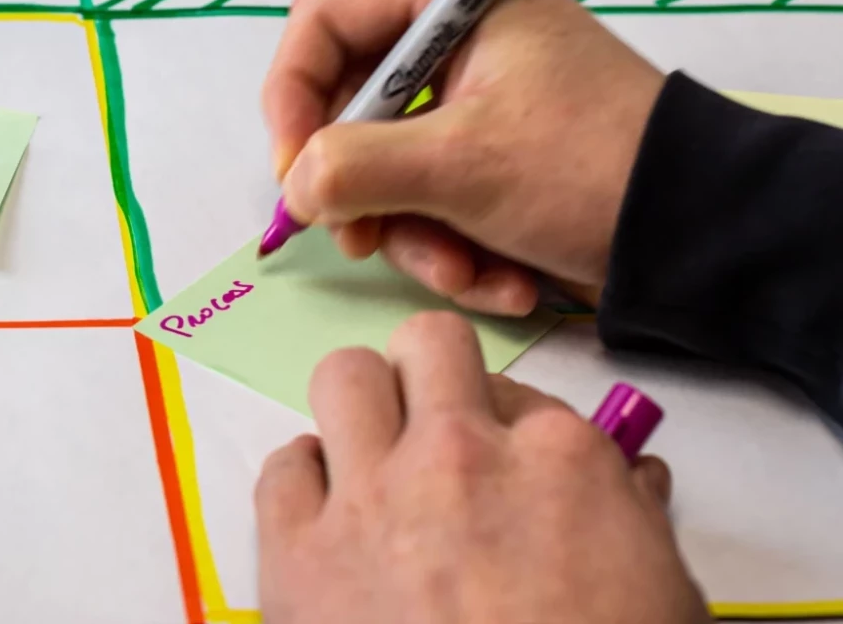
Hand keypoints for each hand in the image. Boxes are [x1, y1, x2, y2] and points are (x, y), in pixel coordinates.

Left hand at [257, 312, 707, 623]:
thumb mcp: (663, 598)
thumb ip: (635, 520)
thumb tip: (626, 479)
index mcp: (560, 461)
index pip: (527, 392)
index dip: (515, 430)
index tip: (511, 466)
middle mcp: (457, 454)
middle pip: (427, 346)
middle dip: (432, 381)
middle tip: (436, 434)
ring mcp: (370, 496)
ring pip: (342, 375)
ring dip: (359, 411)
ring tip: (372, 460)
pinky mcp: (296, 551)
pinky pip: (281, 466)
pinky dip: (301, 485)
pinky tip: (328, 524)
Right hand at [262, 0, 664, 315]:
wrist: (703, 240)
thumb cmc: (589, 169)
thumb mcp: (462, 166)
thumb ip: (355, 166)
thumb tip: (294, 187)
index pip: (325, 19)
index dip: (293, 93)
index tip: (293, 169)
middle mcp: (461, 37)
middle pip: (348, 104)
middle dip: (360, 186)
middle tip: (359, 239)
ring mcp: (474, 103)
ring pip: (384, 167)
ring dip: (414, 235)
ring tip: (466, 272)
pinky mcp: (490, 162)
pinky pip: (428, 201)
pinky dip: (453, 249)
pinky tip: (501, 279)